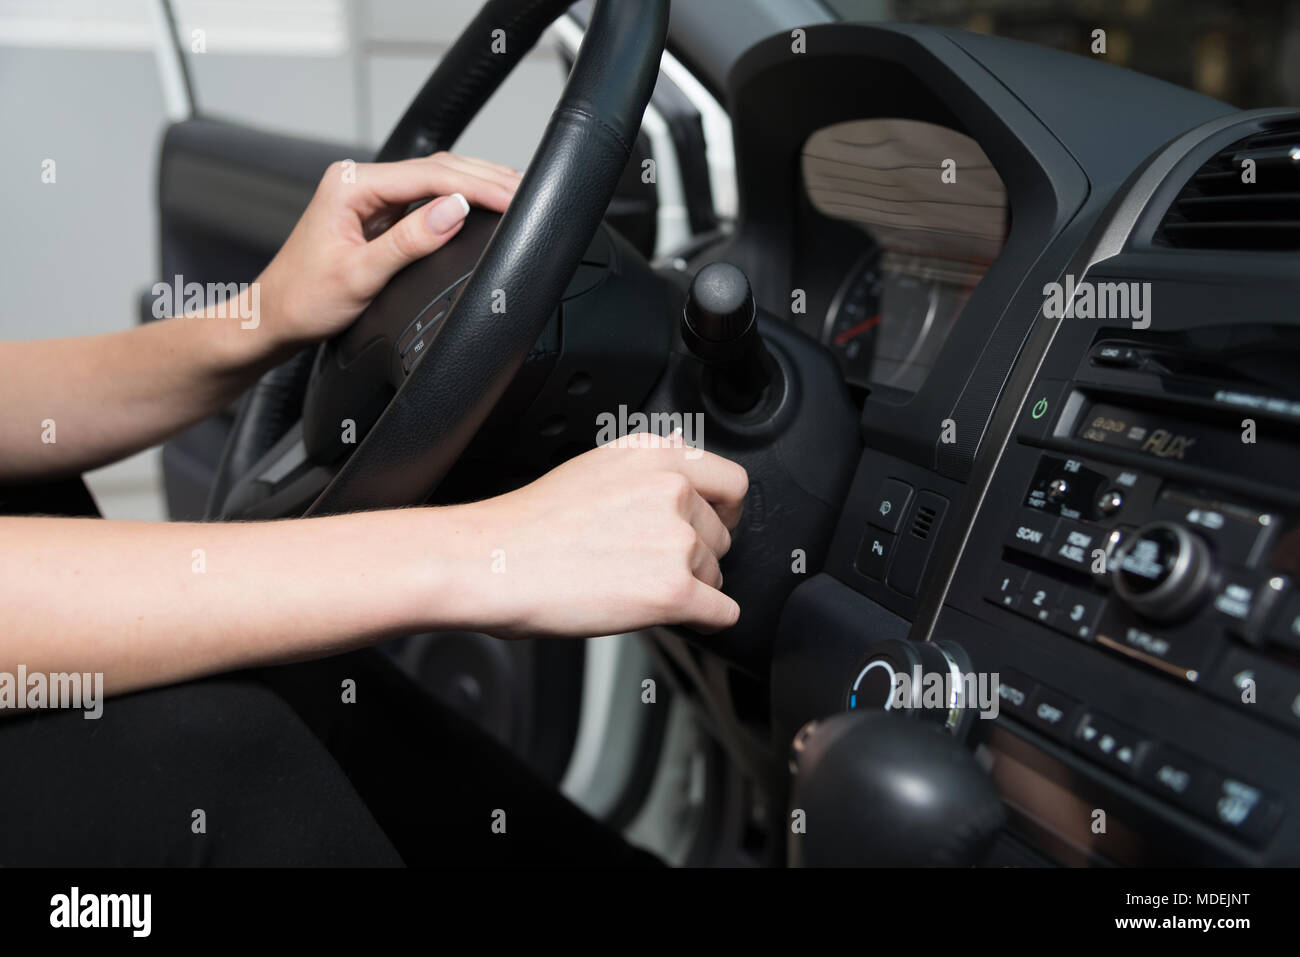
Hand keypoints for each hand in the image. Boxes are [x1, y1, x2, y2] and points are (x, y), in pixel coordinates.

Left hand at [256, 152, 520, 347]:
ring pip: (435, 179)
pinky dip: (459, 199)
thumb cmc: (304, 301)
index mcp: (352, 185)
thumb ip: (410, 241)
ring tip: (516, 191)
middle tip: (528, 191)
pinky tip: (481, 203)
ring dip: (476, 184)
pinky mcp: (377, 215)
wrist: (273, 320)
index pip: (430, 175)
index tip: (513, 196)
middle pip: (437, 168)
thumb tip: (454, 212)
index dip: (477, 184)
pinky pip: (426, 198)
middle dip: (485, 177)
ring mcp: (369, 197)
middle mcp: (360, 182)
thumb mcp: (361, 275)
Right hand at [440, 433, 748, 637]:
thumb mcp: (596, 468)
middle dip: (697, 554)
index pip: (732, 482)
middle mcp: (675, 489)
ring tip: (635, 586)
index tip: (712, 525)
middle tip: (652, 565)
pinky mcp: (675, 590)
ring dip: (690, 586)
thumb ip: (649, 471)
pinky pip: (721, 613)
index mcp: (657, 455)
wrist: (494, 562)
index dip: (722, 511)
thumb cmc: (529, 523)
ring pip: (717, 574)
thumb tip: (685, 476)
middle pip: (722, 534)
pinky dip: (704, 619)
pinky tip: (674, 616)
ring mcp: (678, 540)